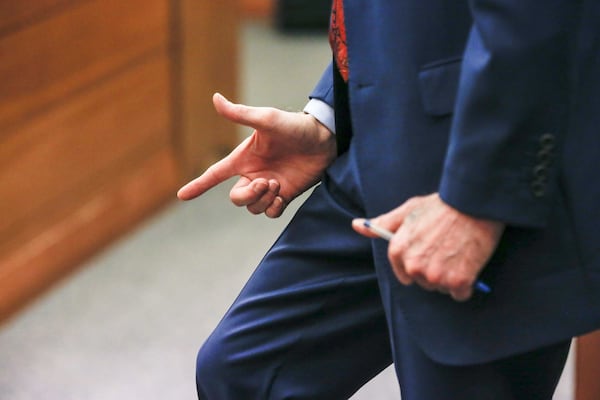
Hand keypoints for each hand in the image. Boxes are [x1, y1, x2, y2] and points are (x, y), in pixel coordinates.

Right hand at [177, 93, 336, 217]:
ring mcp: (269, 186)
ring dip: (263, 200)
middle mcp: (253, 174)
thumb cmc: (295, 126)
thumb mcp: (267, 120)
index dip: (198, 185)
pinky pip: (270, 214)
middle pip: (236, 198)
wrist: (325, 140)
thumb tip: (215, 98)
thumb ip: (240, 114)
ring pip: (253, 208)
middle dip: (248, 195)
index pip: (215, 174)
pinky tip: (281, 196)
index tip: (182, 195)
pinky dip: (273, 209)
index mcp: (244, 158)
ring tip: (277, 184)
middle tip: (267, 181)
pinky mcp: (285, 195)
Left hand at [352, 193, 503, 300]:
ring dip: (451, 278)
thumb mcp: (407, 210)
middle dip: (435, 271)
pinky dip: (467, 284)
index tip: (430, 254)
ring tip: (459, 253)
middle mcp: (413, 266)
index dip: (419, 265)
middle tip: (448, 249)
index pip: (404, 274)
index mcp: (397, 251)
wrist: (473, 204)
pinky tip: (470, 264)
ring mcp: (435, 275)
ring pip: (442, 288)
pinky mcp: (458, 281)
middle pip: (423, 283)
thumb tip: (357, 225)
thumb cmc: (440, 206)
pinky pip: (460, 294)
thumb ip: (383, 223)